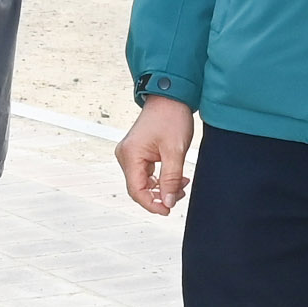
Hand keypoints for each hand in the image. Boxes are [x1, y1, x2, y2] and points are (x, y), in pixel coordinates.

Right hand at [118, 97, 196, 216]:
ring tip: (182, 183)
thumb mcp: (175, 151)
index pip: (136, 191)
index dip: (152, 204)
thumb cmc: (171, 117)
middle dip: (160, 195)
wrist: (171, 95)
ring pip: (143, 181)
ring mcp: (130, 153)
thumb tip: (168, 202)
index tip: (168, 210)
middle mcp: (125, 155)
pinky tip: (176, 176)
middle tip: (181, 193)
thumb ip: (171, 179)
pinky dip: (161, 178)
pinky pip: (146, 172)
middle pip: (139, 188)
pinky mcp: (137, 151)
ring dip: (162, 186)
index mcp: (130, 155)